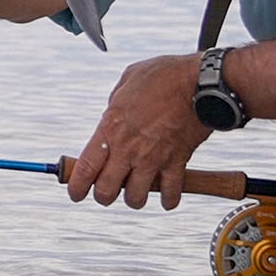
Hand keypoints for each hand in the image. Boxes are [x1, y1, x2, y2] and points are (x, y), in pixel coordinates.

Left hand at [65, 53, 211, 209]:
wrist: (199, 82)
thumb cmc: (164, 76)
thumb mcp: (127, 82)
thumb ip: (115, 104)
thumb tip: (112, 115)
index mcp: (111, 128)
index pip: (85, 168)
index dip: (76, 187)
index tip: (76, 193)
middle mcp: (129, 148)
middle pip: (106, 191)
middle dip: (104, 196)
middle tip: (108, 190)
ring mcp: (153, 158)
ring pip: (136, 199)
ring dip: (135, 198)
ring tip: (137, 190)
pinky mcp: (177, 162)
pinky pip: (170, 193)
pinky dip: (168, 199)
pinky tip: (166, 195)